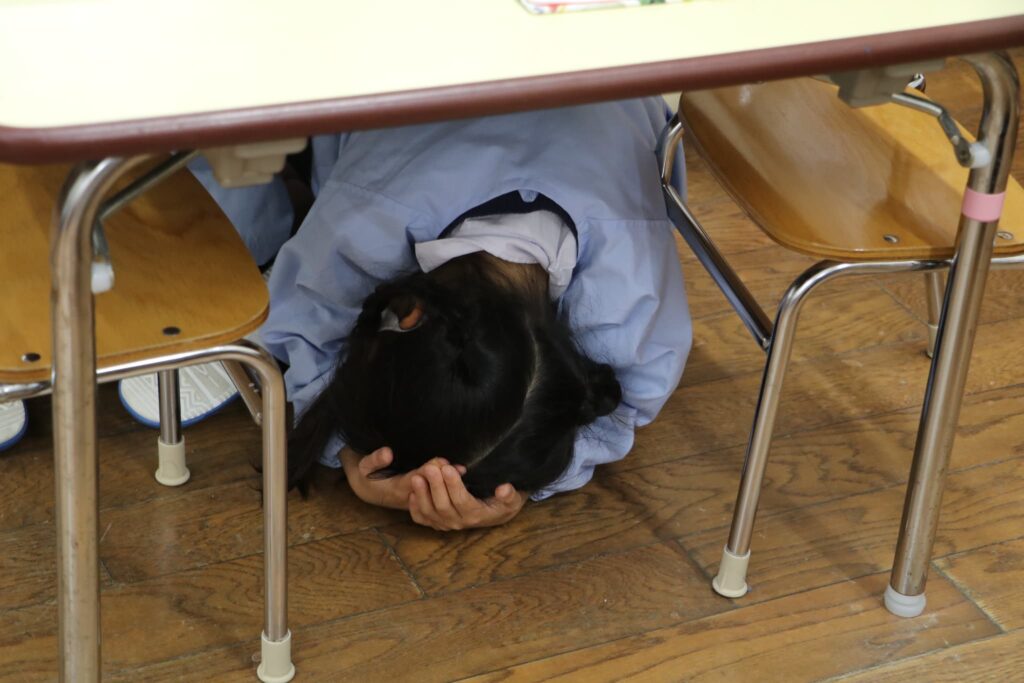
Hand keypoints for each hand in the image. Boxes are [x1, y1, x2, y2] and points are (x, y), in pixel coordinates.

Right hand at [341, 447, 462, 509]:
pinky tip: (459, 478)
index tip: (440, 460)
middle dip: (443, 477)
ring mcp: (417, 499)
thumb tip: (388, 452)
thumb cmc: (367, 476)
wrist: (369, 491)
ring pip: (435, 495)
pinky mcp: (422, 499)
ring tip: (461, 471)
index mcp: (396, 489)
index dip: (429, 471)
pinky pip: (437, 497)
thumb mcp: (363, 467)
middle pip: (430, 489)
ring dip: (449, 484)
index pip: (416, 480)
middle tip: (457, 466)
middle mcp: (409, 497)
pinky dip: (448, 489)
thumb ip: (374, 460)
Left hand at [408, 463, 527, 530]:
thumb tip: (504, 489)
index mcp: (477, 515)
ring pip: (430, 513)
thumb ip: (510, 495)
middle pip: (443, 506)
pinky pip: (422, 519)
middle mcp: (460, 523)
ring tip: (417, 476)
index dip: (453, 486)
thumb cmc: (504, 502)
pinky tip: (411, 492)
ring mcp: (446, 524)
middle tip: (430, 467)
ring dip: (422, 495)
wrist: (496, 513)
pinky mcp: (437, 522)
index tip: (447, 468)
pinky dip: (415, 508)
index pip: (462, 501)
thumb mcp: (513, 498)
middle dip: (435, 486)